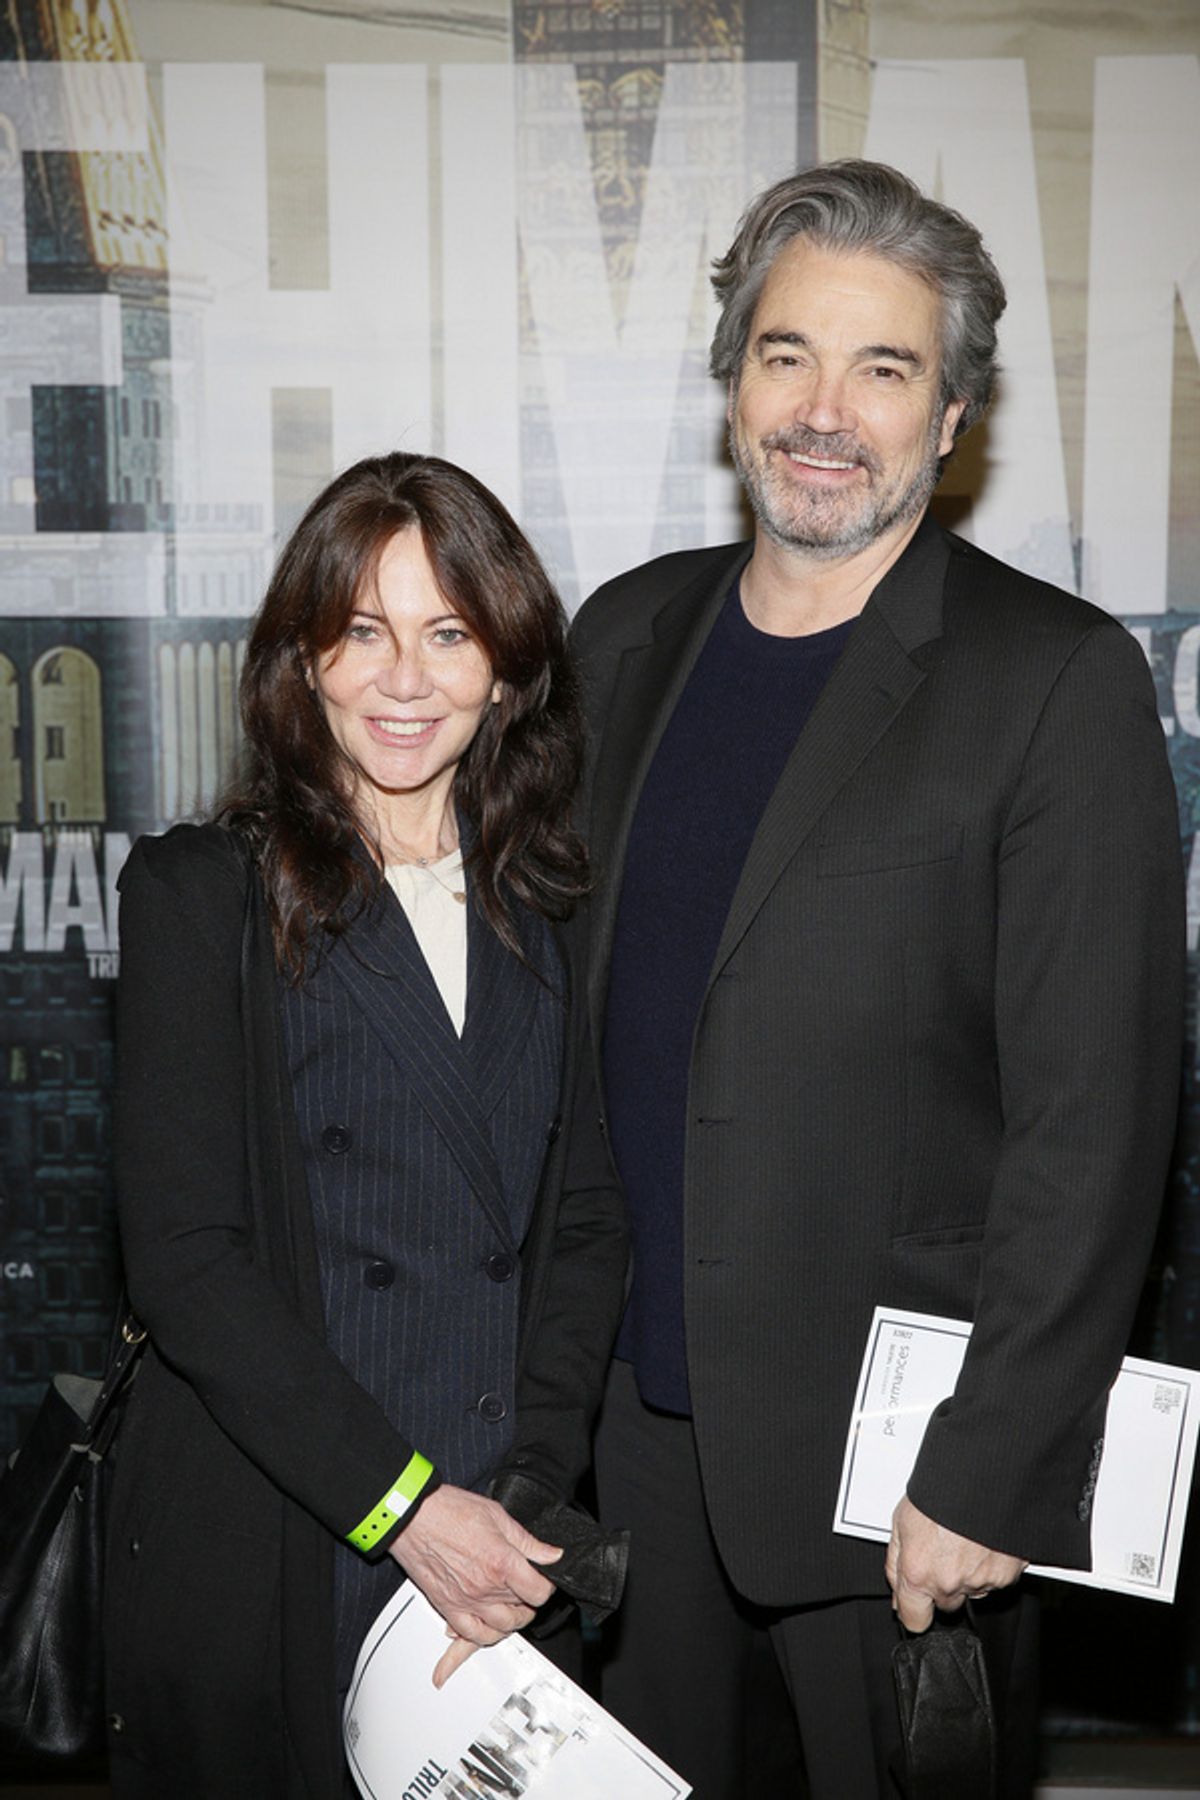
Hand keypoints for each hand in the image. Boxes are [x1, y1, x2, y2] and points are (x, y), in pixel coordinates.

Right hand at [388, 1485, 560, 1683]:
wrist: (412, 1516)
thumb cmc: (449, 1510)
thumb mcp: (497, 1516)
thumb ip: (527, 1541)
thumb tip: (552, 1554)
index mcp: (502, 1562)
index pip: (539, 1592)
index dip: (547, 1586)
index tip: (544, 1579)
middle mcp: (485, 1587)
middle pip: (522, 1609)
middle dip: (529, 1599)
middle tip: (527, 1588)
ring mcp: (466, 1601)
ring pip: (502, 1628)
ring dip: (513, 1620)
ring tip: (513, 1606)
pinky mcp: (448, 1607)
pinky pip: (472, 1635)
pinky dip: (486, 1635)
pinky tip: (490, 1624)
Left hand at [885, 1495, 1026, 1631]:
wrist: (981, 1477)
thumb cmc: (940, 1493)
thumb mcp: (901, 1521)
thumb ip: (896, 1563)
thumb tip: (897, 1588)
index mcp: (919, 1573)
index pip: (914, 1619)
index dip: (914, 1609)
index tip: (916, 1602)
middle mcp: (950, 1582)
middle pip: (945, 1603)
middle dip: (943, 1585)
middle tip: (944, 1552)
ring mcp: (981, 1580)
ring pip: (972, 1590)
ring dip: (968, 1574)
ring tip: (965, 1540)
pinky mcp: (1007, 1574)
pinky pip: (996, 1578)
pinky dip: (992, 1564)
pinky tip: (984, 1540)